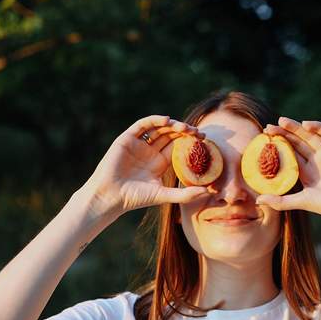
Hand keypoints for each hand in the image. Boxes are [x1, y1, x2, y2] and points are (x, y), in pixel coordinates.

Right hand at [79, 115, 211, 217]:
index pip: (178, 146)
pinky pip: (143, 125)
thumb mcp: (164, 195)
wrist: (111, 196)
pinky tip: (167, 121)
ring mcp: (139, 144)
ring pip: (159, 128)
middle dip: (185, 132)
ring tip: (185, 128)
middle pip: (171, 135)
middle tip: (198, 132)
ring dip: (173, 125)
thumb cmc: (136, 198)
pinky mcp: (127, 138)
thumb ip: (185, 194)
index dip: (190, 141)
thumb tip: (209, 192)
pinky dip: (154, 120)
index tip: (204, 139)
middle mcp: (150, 151)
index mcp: (160, 162)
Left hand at [257, 116, 320, 222]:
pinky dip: (318, 127)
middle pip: (297, 142)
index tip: (264, 140)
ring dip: (297, 128)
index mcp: (307, 172)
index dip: (278, 146)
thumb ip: (281, 201)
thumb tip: (258, 200)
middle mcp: (317, 160)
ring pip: (310, 136)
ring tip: (282, 121)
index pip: (289, 154)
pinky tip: (305, 125)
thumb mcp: (302, 202)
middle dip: (283, 134)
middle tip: (268, 128)